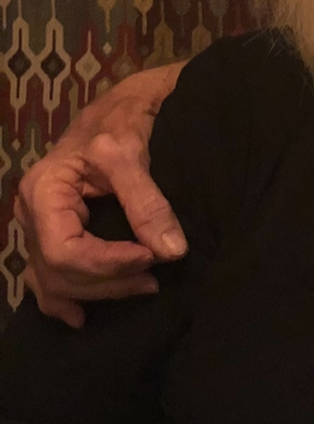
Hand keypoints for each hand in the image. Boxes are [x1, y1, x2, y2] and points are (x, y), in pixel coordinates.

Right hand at [16, 64, 186, 326]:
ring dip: (98, 292)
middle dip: (108, 282)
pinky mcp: (53, 232)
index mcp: (43, 191)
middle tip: (156, 278)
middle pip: (59, 272)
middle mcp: (33, 213)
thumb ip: (148, 201)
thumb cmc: (124, 119)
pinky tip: (79, 318)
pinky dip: (63, 298)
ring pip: (54, 280)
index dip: (107, 263)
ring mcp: (39, 226)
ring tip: (144, 287)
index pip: (64, 251)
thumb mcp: (133, 150)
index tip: (152, 259)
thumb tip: (171, 252)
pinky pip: (46, 276)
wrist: (124, 105)